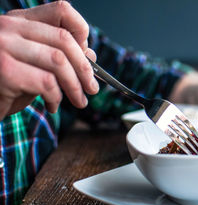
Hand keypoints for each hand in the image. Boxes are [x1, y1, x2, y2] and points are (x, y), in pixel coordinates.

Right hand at [0, 1, 97, 119]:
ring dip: (75, 87)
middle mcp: (10, 27)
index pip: (61, 10)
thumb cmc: (6, 85)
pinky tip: (51, 105)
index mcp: (20, 20)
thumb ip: (59, 58)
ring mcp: (4, 45)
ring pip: (58, 62)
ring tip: (79, 101)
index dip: (82, 31)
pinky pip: (46, 82)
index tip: (88, 56)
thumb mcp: (35, 67)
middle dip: (85, 69)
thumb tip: (91, 55)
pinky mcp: (4, 69)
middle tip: (92, 89)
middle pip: (64, 39)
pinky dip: (56, 97)